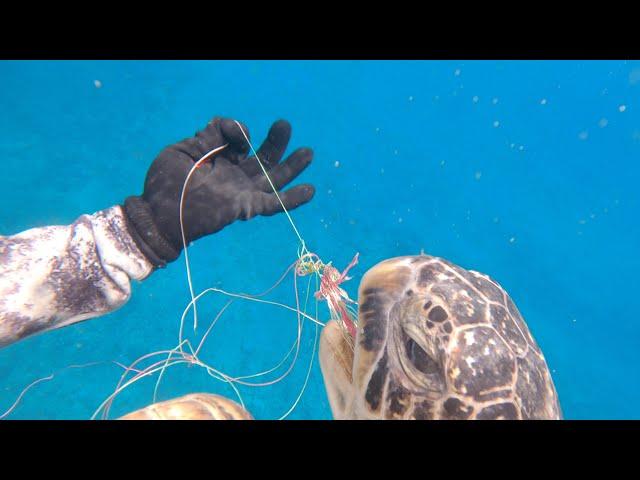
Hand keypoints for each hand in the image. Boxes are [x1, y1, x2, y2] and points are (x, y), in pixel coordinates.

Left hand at [123, 117, 314, 266]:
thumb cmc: (164, 184)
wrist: (159, 215)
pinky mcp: (246, 207)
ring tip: (308, 152)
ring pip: (273, 178)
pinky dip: (292, 199)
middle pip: (263, 157)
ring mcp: (242, 191)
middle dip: (276, 142)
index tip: (232, 133)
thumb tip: (237, 131)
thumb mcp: (184, 150)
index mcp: (219, 159)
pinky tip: (310, 190)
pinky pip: (274, 204)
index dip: (236, 130)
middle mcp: (234, 174)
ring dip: (291, 166)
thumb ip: (209, 136)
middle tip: (284, 125)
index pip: (238, 138)